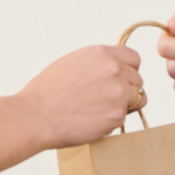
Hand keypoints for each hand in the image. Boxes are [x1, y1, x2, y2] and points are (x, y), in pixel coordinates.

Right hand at [15, 45, 144, 148]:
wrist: (37, 115)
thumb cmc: (48, 92)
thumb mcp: (73, 62)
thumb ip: (98, 64)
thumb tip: (114, 69)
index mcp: (102, 54)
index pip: (134, 58)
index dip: (129, 70)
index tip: (122, 79)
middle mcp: (115, 70)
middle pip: (137, 80)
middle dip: (126, 89)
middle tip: (105, 99)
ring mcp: (119, 93)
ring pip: (137, 99)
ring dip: (124, 105)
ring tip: (100, 109)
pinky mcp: (117, 115)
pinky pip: (124, 118)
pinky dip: (112, 121)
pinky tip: (92, 120)